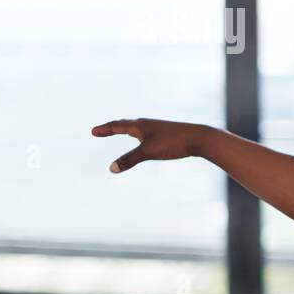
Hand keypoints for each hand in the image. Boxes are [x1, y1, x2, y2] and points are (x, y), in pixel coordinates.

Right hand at [91, 118, 209, 172]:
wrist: (200, 138)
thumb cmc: (174, 143)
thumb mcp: (148, 152)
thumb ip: (129, 160)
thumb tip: (111, 169)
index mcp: (140, 125)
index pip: (117, 126)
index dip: (105, 129)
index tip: (93, 131)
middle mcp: (148, 124)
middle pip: (126, 124)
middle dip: (112, 127)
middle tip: (101, 130)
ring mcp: (159, 128)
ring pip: (138, 128)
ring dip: (126, 128)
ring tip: (120, 130)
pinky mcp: (168, 134)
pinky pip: (148, 133)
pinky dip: (140, 135)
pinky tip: (145, 138)